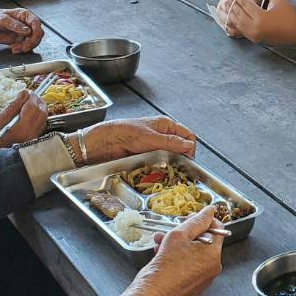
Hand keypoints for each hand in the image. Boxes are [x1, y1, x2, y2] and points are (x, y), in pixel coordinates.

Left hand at [0, 8, 42, 52]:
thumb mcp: (2, 19)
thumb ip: (15, 25)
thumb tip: (27, 30)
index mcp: (24, 15)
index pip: (36, 23)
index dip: (36, 32)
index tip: (32, 39)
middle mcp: (25, 23)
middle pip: (37, 33)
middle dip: (32, 42)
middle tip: (24, 47)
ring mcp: (22, 32)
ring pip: (32, 41)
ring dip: (26, 47)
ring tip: (16, 48)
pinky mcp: (18, 40)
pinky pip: (25, 46)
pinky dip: (21, 49)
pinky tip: (13, 48)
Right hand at [0, 90, 47, 154]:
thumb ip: (12, 108)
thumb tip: (24, 94)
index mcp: (21, 132)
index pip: (34, 108)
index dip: (32, 97)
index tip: (27, 92)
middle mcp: (29, 138)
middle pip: (42, 115)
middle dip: (37, 102)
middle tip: (28, 96)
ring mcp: (30, 143)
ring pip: (42, 121)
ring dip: (38, 110)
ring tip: (26, 105)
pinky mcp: (28, 146)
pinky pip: (38, 129)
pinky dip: (35, 119)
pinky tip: (26, 116)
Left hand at [80, 116, 197, 162]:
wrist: (106, 142)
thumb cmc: (125, 133)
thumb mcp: (150, 138)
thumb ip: (171, 142)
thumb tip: (188, 146)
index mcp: (166, 124)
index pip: (187, 135)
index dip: (190, 147)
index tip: (188, 160)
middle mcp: (163, 134)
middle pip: (181, 147)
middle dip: (181, 156)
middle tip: (179, 167)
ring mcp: (156, 145)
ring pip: (172, 156)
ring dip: (172, 163)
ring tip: (169, 170)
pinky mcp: (149, 155)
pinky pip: (161, 162)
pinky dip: (163, 167)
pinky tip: (161, 171)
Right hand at [114, 207, 225, 295]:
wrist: (151, 295)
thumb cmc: (165, 266)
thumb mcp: (180, 235)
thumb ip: (197, 221)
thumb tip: (210, 211)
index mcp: (213, 255)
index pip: (217, 229)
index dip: (202, 220)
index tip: (188, 219)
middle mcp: (212, 269)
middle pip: (203, 242)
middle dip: (184, 233)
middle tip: (170, 230)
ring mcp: (202, 280)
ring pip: (192, 254)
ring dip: (176, 244)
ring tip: (159, 241)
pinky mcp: (192, 287)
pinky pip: (187, 266)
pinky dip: (176, 258)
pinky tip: (160, 253)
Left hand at [224, 0, 295, 44]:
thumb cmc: (289, 14)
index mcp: (261, 17)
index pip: (244, 4)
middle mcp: (255, 28)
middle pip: (239, 13)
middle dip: (231, 3)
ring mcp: (254, 35)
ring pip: (238, 23)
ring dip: (231, 13)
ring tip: (226, 4)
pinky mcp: (255, 39)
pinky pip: (241, 30)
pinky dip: (236, 22)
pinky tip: (232, 16)